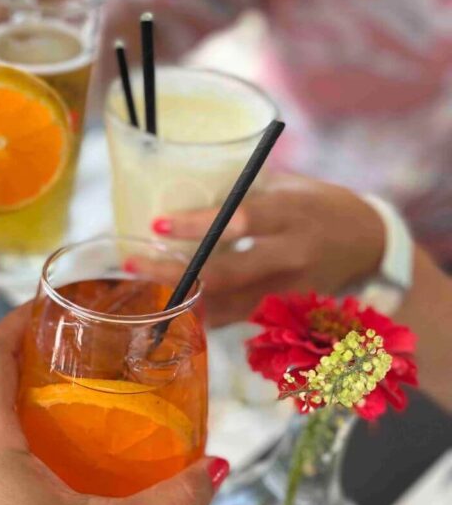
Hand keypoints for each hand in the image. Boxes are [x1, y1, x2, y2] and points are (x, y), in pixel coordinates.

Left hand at [134, 175, 384, 326]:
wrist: (369, 242)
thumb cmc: (317, 205)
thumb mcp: (288, 187)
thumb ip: (244, 193)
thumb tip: (182, 188)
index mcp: (291, 214)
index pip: (240, 221)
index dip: (197, 225)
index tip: (157, 225)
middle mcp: (291, 256)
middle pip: (225, 273)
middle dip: (174, 272)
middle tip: (134, 263)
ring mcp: (290, 289)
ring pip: (227, 304)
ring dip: (181, 299)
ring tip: (142, 286)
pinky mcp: (287, 311)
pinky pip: (237, 317)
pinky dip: (204, 314)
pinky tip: (174, 306)